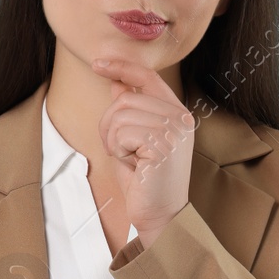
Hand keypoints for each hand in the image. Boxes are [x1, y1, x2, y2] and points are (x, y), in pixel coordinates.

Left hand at [90, 57, 194, 246]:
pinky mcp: (163, 144)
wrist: (158, 215)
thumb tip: (119, 83)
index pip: (148, 76)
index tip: (97, 63)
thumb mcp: (134, 139)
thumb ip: (131, 111)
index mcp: (176, 113)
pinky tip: (133, 164)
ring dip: (112, 138)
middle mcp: (180, 117)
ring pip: (120, 114)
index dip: (122, 66)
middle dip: (109, 124)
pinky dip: (117, 149)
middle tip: (117, 149)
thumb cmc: (145, 180)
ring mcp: (175, 130)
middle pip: (125, 98)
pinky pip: (122, 132)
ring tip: (127, 158)